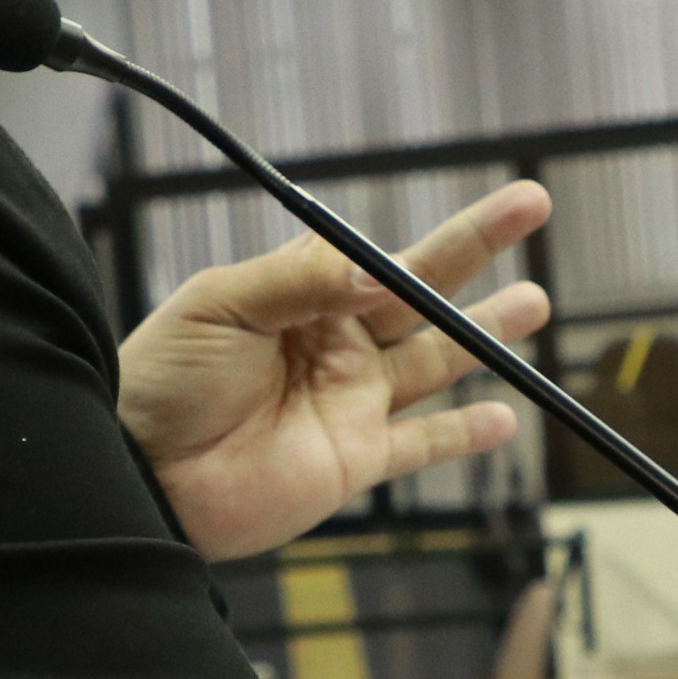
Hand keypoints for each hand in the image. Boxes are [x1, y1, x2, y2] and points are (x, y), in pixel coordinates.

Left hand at [117, 181, 551, 563]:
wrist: (142, 474)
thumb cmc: (162, 380)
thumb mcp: (220, 307)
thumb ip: (300, 282)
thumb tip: (375, 270)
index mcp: (299, 297)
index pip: (375, 256)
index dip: (425, 235)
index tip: (472, 215)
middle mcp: (333, 345)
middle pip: (422, 293)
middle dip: (477, 250)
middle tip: (532, 204)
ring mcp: (348, 404)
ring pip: (436, 362)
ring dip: (485, 334)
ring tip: (534, 302)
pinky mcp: (353, 462)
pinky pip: (420, 445)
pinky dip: (463, 435)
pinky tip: (504, 417)